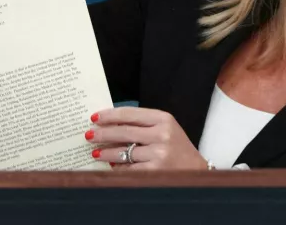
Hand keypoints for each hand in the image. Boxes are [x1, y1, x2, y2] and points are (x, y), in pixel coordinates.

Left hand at [85, 107, 207, 169]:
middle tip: (88, 135)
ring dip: (106, 153)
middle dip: (102, 133)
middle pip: (124, 131)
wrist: (196, 171)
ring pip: (124, 151)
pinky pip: (129, 168)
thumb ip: (142, 124)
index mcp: (163, 119)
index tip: (94, 117)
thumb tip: (109, 125)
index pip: (130, 114)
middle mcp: (162, 134)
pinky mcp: (155, 171)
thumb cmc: (176, 148)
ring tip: (95, 153)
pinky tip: (110, 166)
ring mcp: (159, 153)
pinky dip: (118, 167)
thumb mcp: (165, 128)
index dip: (109, 115)